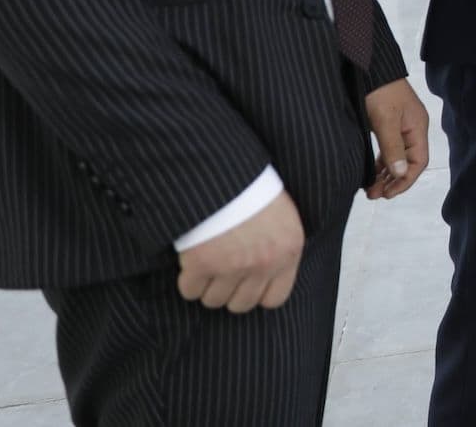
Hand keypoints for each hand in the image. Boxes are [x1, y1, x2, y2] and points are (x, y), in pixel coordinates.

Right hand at [177, 190, 303, 312]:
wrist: (225, 172)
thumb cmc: (252, 188)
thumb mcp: (281, 216)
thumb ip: (279, 247)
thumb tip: (268, 274)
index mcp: (288, 251)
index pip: (274, 298)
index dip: (256, 293)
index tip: (245, 284)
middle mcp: (264, 263)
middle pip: (241, 304)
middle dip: (228, 291)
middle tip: (220, 273)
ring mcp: (233, 265)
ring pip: (214, 300)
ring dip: (206, 287)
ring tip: (207, 262)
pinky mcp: (203, 262)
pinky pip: (190, 290)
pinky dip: (188, 280)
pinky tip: (191, 260)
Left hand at [364, 77, 429, 198]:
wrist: (368, 66)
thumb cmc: (379, 90)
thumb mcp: (385, 120)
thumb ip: (393, 148)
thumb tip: (401, 174)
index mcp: (417, 127)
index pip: (418, 162)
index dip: (405, 180)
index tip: (388, 193)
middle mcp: (412, 129)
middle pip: (408, 162)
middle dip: (393, 181)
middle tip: (374, 194)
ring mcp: (400, 127)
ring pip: (397, 157)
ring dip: (385, 174)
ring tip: (370, 188)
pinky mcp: (388, 124)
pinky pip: (389, 149)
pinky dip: (381, 162)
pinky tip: (371, 171)